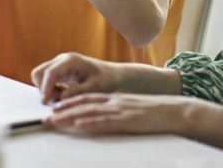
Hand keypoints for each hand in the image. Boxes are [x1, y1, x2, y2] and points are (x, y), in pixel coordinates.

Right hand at [31, 52, 121, 103]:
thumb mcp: (95, 87)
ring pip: (40, 76)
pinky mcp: (58, 71)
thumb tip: (60, 98)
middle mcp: (62, 60)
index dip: (46, 87)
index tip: (45, 102)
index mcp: (71, 60)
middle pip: (40, 72)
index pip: (51, 72)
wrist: (111, 75)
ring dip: (47, 89)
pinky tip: (63, 94)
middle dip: (44, 88)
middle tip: (58, 100)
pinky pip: (46, 80)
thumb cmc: (105, 80)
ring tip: (63, 97)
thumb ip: (77, 92)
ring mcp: (59, 65)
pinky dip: (50, 89)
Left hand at [44, 93, 192, 135]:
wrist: (176, 111)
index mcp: (115, 99)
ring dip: (70, 116)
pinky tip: (80, 124)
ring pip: (90, 112)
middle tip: (46, 118)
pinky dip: (91, 122)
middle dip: (63, 110)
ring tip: (54, 121)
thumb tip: (101, 123)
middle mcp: (114, 102)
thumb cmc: (156, 114)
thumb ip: (116, 115)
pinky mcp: (128, 120)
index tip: (54, 109)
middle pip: (83, 104)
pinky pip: (106, 121)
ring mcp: (120, 110)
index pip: (87, 99)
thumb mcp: (132, 111)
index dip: (69, 103)